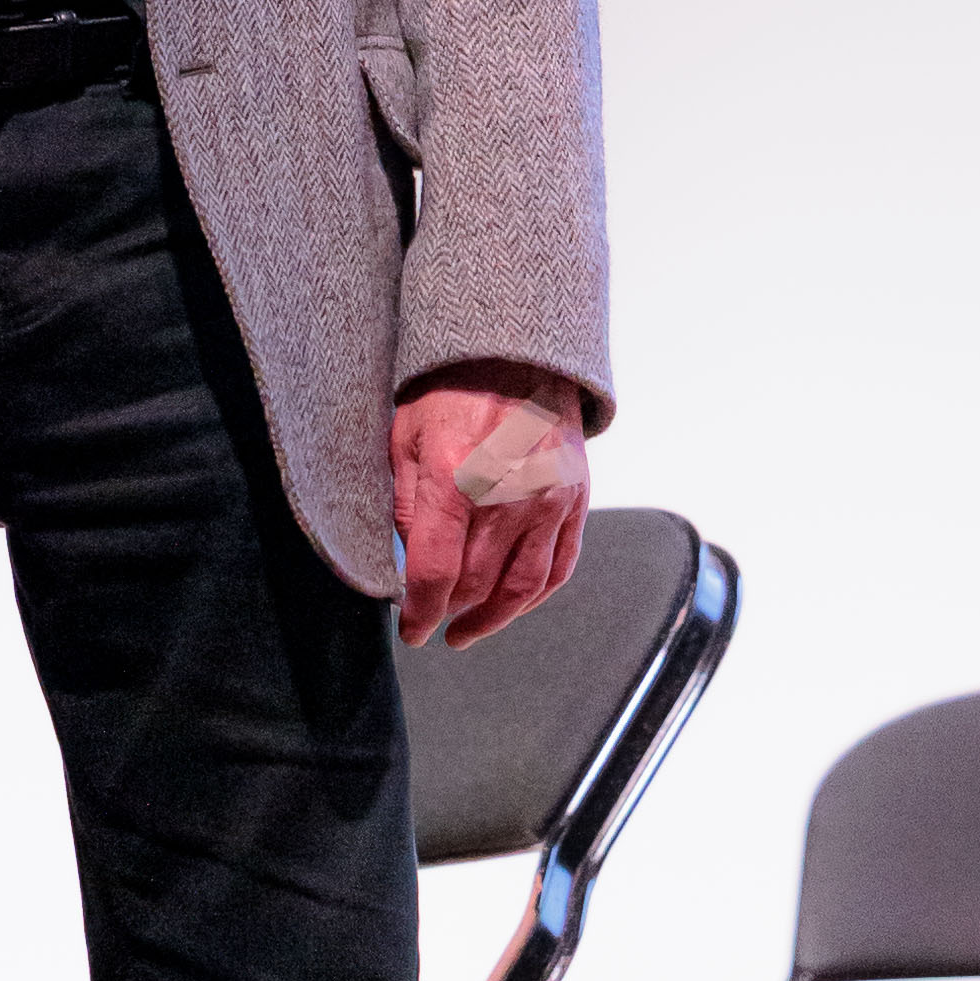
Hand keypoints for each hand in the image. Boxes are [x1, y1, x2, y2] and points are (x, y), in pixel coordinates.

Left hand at [392, 364, 588, 648]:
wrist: (516, 350)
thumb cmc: (451, 389)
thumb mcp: (405, 438)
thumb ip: (404, 506)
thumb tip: (406, 565)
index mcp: (453, 477)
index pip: (435, 573)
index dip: (419, 613)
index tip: (412, 630)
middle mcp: (506, 494)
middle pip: (475, 585)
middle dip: (448, 612)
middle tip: (432, 621)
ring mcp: (548, 499)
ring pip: (521, 588)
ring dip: (491, 619)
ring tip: (467, 630)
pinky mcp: (575, 499)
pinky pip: (559, 567)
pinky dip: (533, 597)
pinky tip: (511, 606)